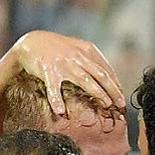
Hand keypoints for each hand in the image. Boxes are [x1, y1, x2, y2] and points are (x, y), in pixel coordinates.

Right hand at [10, 31, 125, 116]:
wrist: (32, 42)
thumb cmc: (57, 49)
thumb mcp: (78, 49)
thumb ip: (91, 61)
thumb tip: (108, 77)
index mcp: (87, 50)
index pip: (106, 69)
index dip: (116, 85)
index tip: (122, 98)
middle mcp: (77, 56)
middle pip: (101, 75)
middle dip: (113, 90)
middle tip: (120, 104)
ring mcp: (63, 63)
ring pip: (84, 80)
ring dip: (97, 93)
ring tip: (106, 105)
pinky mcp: (47, 70)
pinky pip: (53, 88)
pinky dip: (56, 100)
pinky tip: (60, 112)